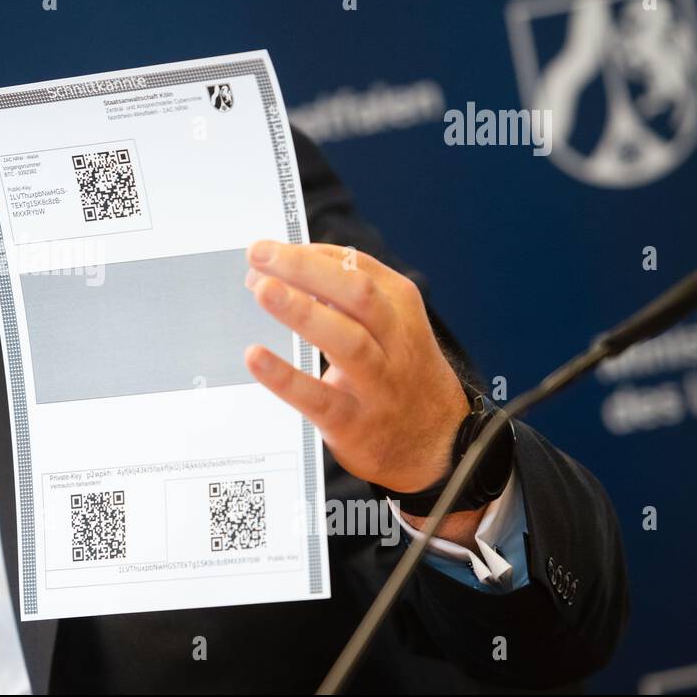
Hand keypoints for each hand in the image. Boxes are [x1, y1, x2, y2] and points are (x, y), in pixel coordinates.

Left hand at [243, 240, 469, 496]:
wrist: (440, 446)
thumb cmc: (401, 376)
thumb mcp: (392, 327)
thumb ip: (347, 299)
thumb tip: (281, 270)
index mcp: (400, 308)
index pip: (356, 266)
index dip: (308, 255)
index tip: (267, 250)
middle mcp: (395, 341)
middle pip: (356, 293)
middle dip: (305, 268)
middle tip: (258, 255)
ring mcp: (378, 384)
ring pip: (347, 341)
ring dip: (303, 312)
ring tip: (262, 290)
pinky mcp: (355, 423)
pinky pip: (319, 398)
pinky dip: (286, 377)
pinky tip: (256, 357)